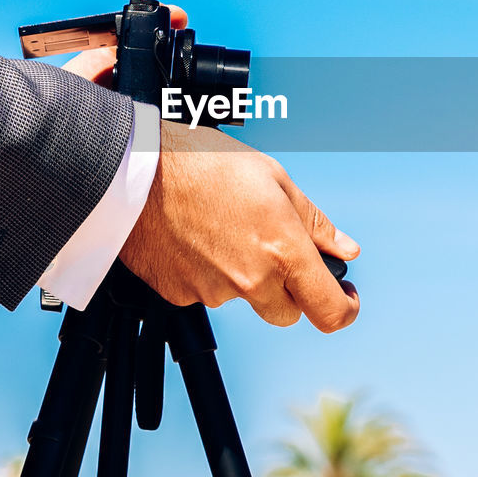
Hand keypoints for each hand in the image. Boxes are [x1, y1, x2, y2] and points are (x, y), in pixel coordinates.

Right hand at [61, 3, 360, 332]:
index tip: (344, 296)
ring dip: (245, 276)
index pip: (330, 311)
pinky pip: (206, 293)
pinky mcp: (180, 295)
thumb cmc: (202, 163)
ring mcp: (213, 292)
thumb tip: (345, 248)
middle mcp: (252, 281)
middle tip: (275, 249)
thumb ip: (314, 223)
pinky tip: (195, 236)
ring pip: (244, 299)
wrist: (132, 170)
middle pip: (288, 312)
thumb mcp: (274, 179)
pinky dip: (207, 272)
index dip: (344, 308)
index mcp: (283, 251)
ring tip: (222, 226)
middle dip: (291, 290)